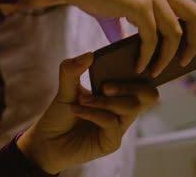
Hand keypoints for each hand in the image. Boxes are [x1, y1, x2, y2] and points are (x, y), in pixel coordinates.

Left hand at [17, 52, 158, 173]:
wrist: (46, 141)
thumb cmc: (60, 115)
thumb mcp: (64, 88)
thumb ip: (72, 70)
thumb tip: (90, 54)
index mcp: (118, 93)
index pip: (143, 80)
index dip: (142, 70)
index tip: (122, 62)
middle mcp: (122, 109)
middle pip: (149, 94)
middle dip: (128, 86)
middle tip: (105, 87)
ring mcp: (119, 126)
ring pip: (130, 107)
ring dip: (104, 101)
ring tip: (82, 99)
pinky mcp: (112, 142)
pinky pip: (111, 122)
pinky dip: (93, 113)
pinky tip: (76, 110)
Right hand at [21, 0, 195, 75]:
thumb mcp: (115, 5)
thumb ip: (124, 24)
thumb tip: (123, 45)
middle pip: (195, 13)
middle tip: (187, 59)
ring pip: (175, 32)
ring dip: (168, 56)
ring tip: (157, 71)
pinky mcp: (139, 6)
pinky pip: (152, 39)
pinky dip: (148, 56)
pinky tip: (141, 65)